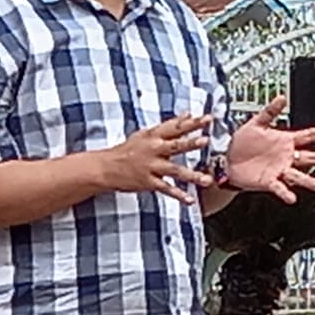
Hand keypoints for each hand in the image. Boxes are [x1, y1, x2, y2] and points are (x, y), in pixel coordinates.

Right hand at [94, 115, 214, 205]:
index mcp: (154, 136)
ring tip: (206, 179)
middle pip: (175, 145)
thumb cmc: (129, 150)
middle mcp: (154, 150)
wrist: (106, 167)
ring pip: (174, 170)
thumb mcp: (147, 133)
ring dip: (191, 174)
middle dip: (191, 143)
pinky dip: (178, 195)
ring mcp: (152, 167)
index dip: (193, 122)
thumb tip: (188, 114)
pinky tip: (190, 199)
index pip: (176, 127)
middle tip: (205, 140)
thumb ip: (169, 125)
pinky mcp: (149, 182)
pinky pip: (166, 189)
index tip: (208, 118)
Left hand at [223, 94, 314, 204]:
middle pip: (312, 157)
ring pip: (300, 175)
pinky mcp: (269, 181)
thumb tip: (281, 97)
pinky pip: (279, 187)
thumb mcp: (256, 123)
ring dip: (310, 180)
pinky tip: (292, 197)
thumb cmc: (242, 142)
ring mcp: (280, 169)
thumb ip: (270, 111)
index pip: (311, 135)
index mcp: (286, 140)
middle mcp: (287, 156)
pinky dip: (285, 192)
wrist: (226, 161)